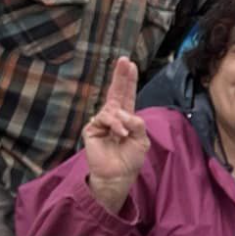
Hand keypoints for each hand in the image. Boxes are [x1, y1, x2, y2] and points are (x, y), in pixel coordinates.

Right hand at [82, 57, 149, 212]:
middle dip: (120, 76)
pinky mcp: (92, 129)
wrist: (118, 175)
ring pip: (112, 109)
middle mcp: (114, 117)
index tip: (130, 64)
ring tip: (124, 134)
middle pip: (116, 92)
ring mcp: (101, 122)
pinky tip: (118, 135)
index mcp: (127, 118)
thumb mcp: (142, 140)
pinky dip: (114, 125)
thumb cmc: (130, 159)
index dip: (128, 81)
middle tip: (124, 60)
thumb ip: (137, 124)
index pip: (127, 96)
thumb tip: (124, 112)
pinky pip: (104, 119)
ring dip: (120, 120)